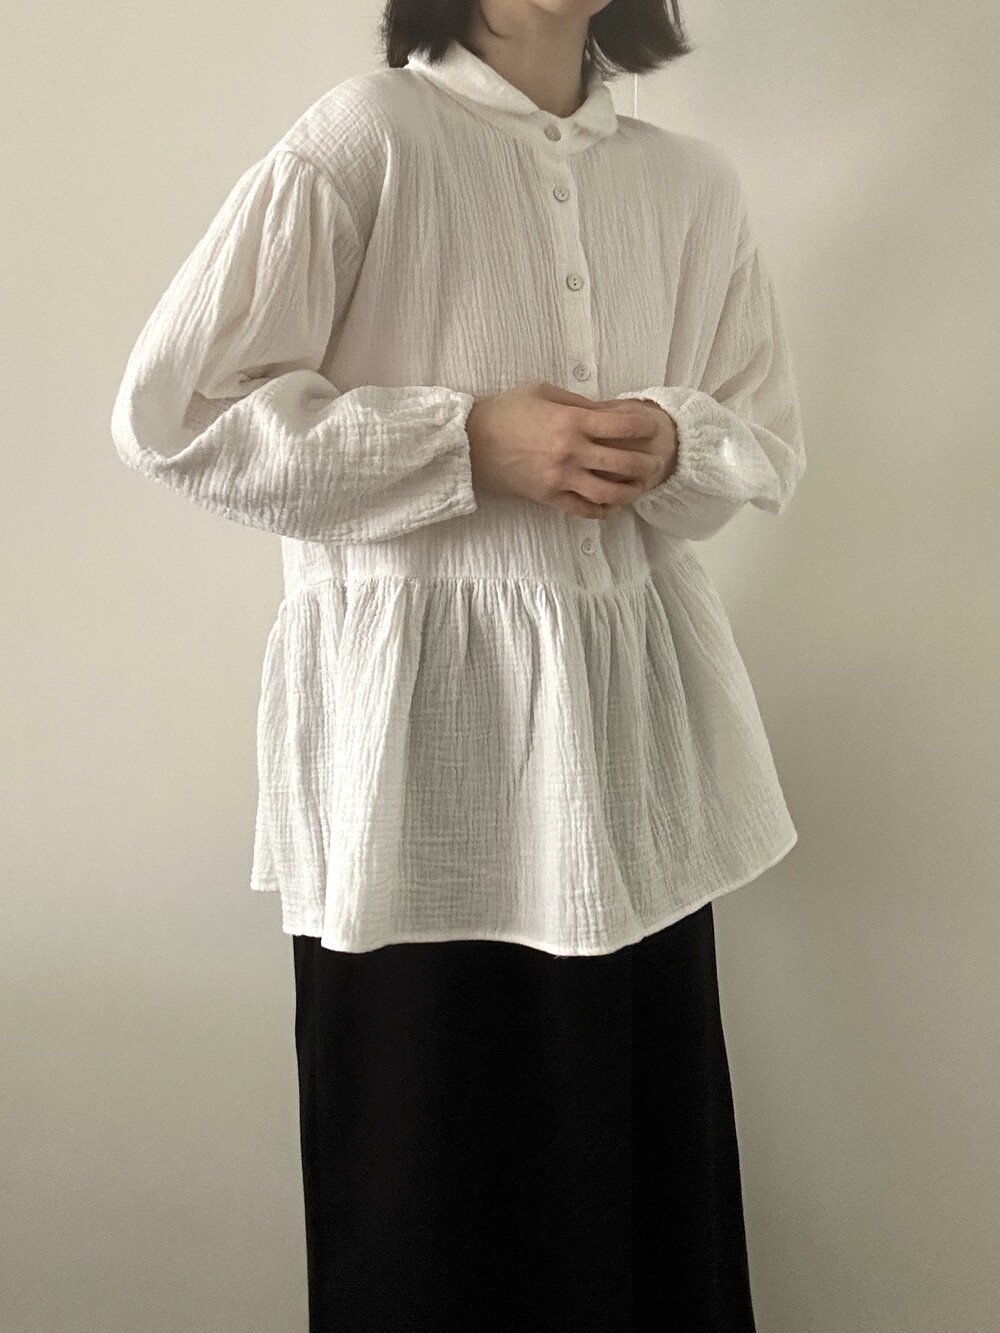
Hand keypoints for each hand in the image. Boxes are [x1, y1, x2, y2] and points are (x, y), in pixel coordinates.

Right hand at [466, 380, 670, 518]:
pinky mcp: (549, 498)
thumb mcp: (544, 392)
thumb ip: (580, 403)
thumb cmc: (506, 410)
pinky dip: (604, 510)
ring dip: (630, 492)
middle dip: (646, 464)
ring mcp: (560, 479)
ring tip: (637, 486)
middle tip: (653, 461)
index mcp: (571, 421)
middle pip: (625, 464)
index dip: (644, 428)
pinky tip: (612, 505)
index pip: (624, 426)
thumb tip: (611, 412)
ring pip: (610, 493)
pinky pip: (585, 510)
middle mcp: (570, 453)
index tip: (651, 428)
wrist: (470, 442)